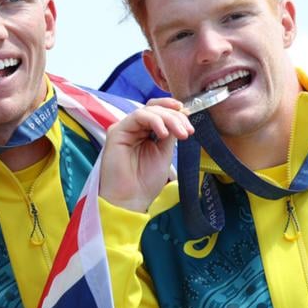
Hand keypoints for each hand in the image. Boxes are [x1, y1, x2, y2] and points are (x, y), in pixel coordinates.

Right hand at [98, 97, 192, 211]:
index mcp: (144, 133)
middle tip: (187, 131)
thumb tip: (180, 117)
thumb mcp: (164, 153)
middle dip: (175, 116)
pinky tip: (164, 133)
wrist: (130, 199)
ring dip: (168, 118)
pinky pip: (137, 116)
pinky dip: (154, 120)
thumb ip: (170, 135)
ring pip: (149, 110)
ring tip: (180, 133)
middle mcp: (134, 129)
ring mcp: (125, 129)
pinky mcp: (116, 131)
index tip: (190, 124)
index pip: (160, 113)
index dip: (175, 113)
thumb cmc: (144, 182)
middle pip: (155, 109)